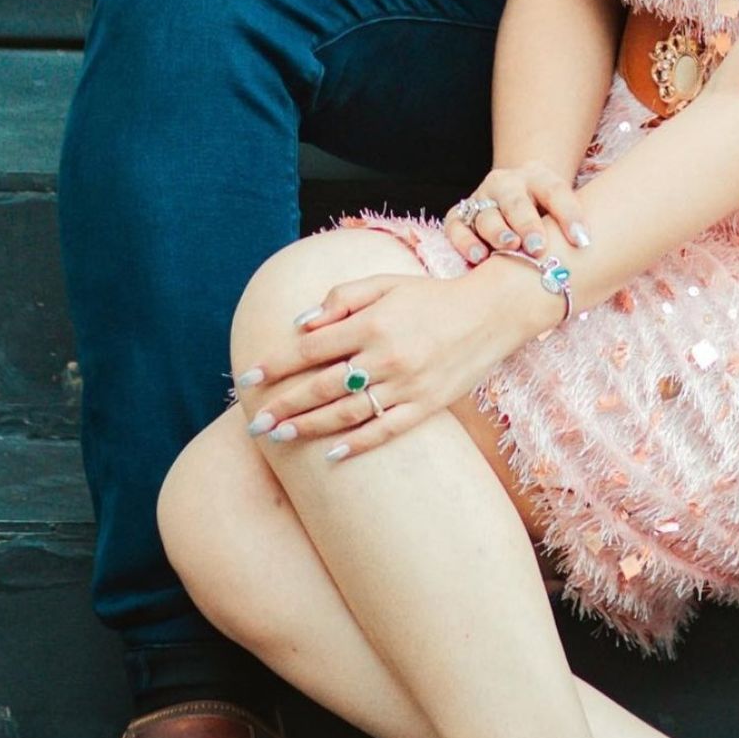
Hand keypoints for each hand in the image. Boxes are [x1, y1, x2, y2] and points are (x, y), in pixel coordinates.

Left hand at [239, 265, 539, 459]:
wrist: (490, 312)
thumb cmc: (431, 296)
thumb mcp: (385, 282)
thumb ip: (342, 298)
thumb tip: (301, 324)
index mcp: (373, 323)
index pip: (311, 348)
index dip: (277, 364)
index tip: (248, 378)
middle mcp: (385, 356)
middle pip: (322, 386)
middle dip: (283, 406)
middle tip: (255, 422)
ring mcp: (406, 385)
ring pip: (347, 413)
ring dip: (309, 428)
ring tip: (280, 437)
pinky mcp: (426, 405)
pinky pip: (385, 430)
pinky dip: (357, 444)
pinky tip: (331, 454)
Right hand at [444, 161, 592, 266]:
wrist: (514, 198)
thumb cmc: (545, 213)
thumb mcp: (560, 209)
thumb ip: (570, 224)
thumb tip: (589, 253)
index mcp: (538, 177)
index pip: (556, 191)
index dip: (569, 215)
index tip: (582, 241)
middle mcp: (507, 184)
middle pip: (517, 202)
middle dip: (527, 224)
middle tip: (538, 247)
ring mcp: (481, 198)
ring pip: (486, 214)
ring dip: (498, 232)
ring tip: (509, 248)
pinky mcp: (459, 215)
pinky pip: (457, 226)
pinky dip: (466, 241)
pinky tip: (478, 256)